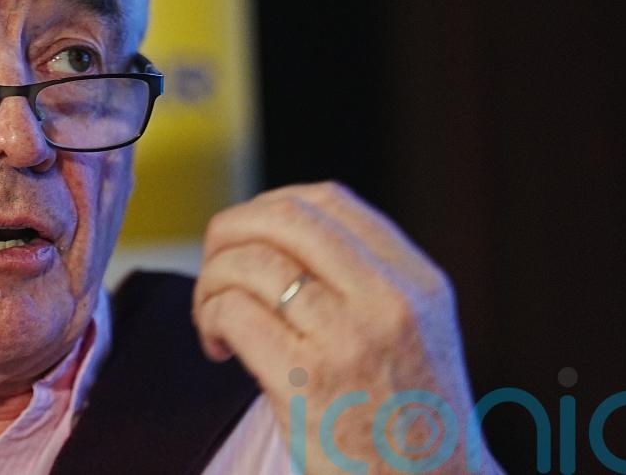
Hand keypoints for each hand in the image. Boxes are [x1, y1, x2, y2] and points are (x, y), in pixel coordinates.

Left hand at [192, 182, 499, 473]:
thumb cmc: (409, 423)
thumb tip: (273, 234)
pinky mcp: (305, 381)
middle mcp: (387, 301)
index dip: (270, 206)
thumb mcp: (415, 332)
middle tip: (214, 263)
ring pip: (249, 262)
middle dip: (230, 230)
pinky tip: (218, 346)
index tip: (248, 236)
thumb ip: (365, 278)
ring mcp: (347, 339)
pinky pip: (233, 312)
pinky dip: (209, 319)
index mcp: (416, 281)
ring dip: (210, 282)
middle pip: (284, 218)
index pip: (329, 201)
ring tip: (213, 317)